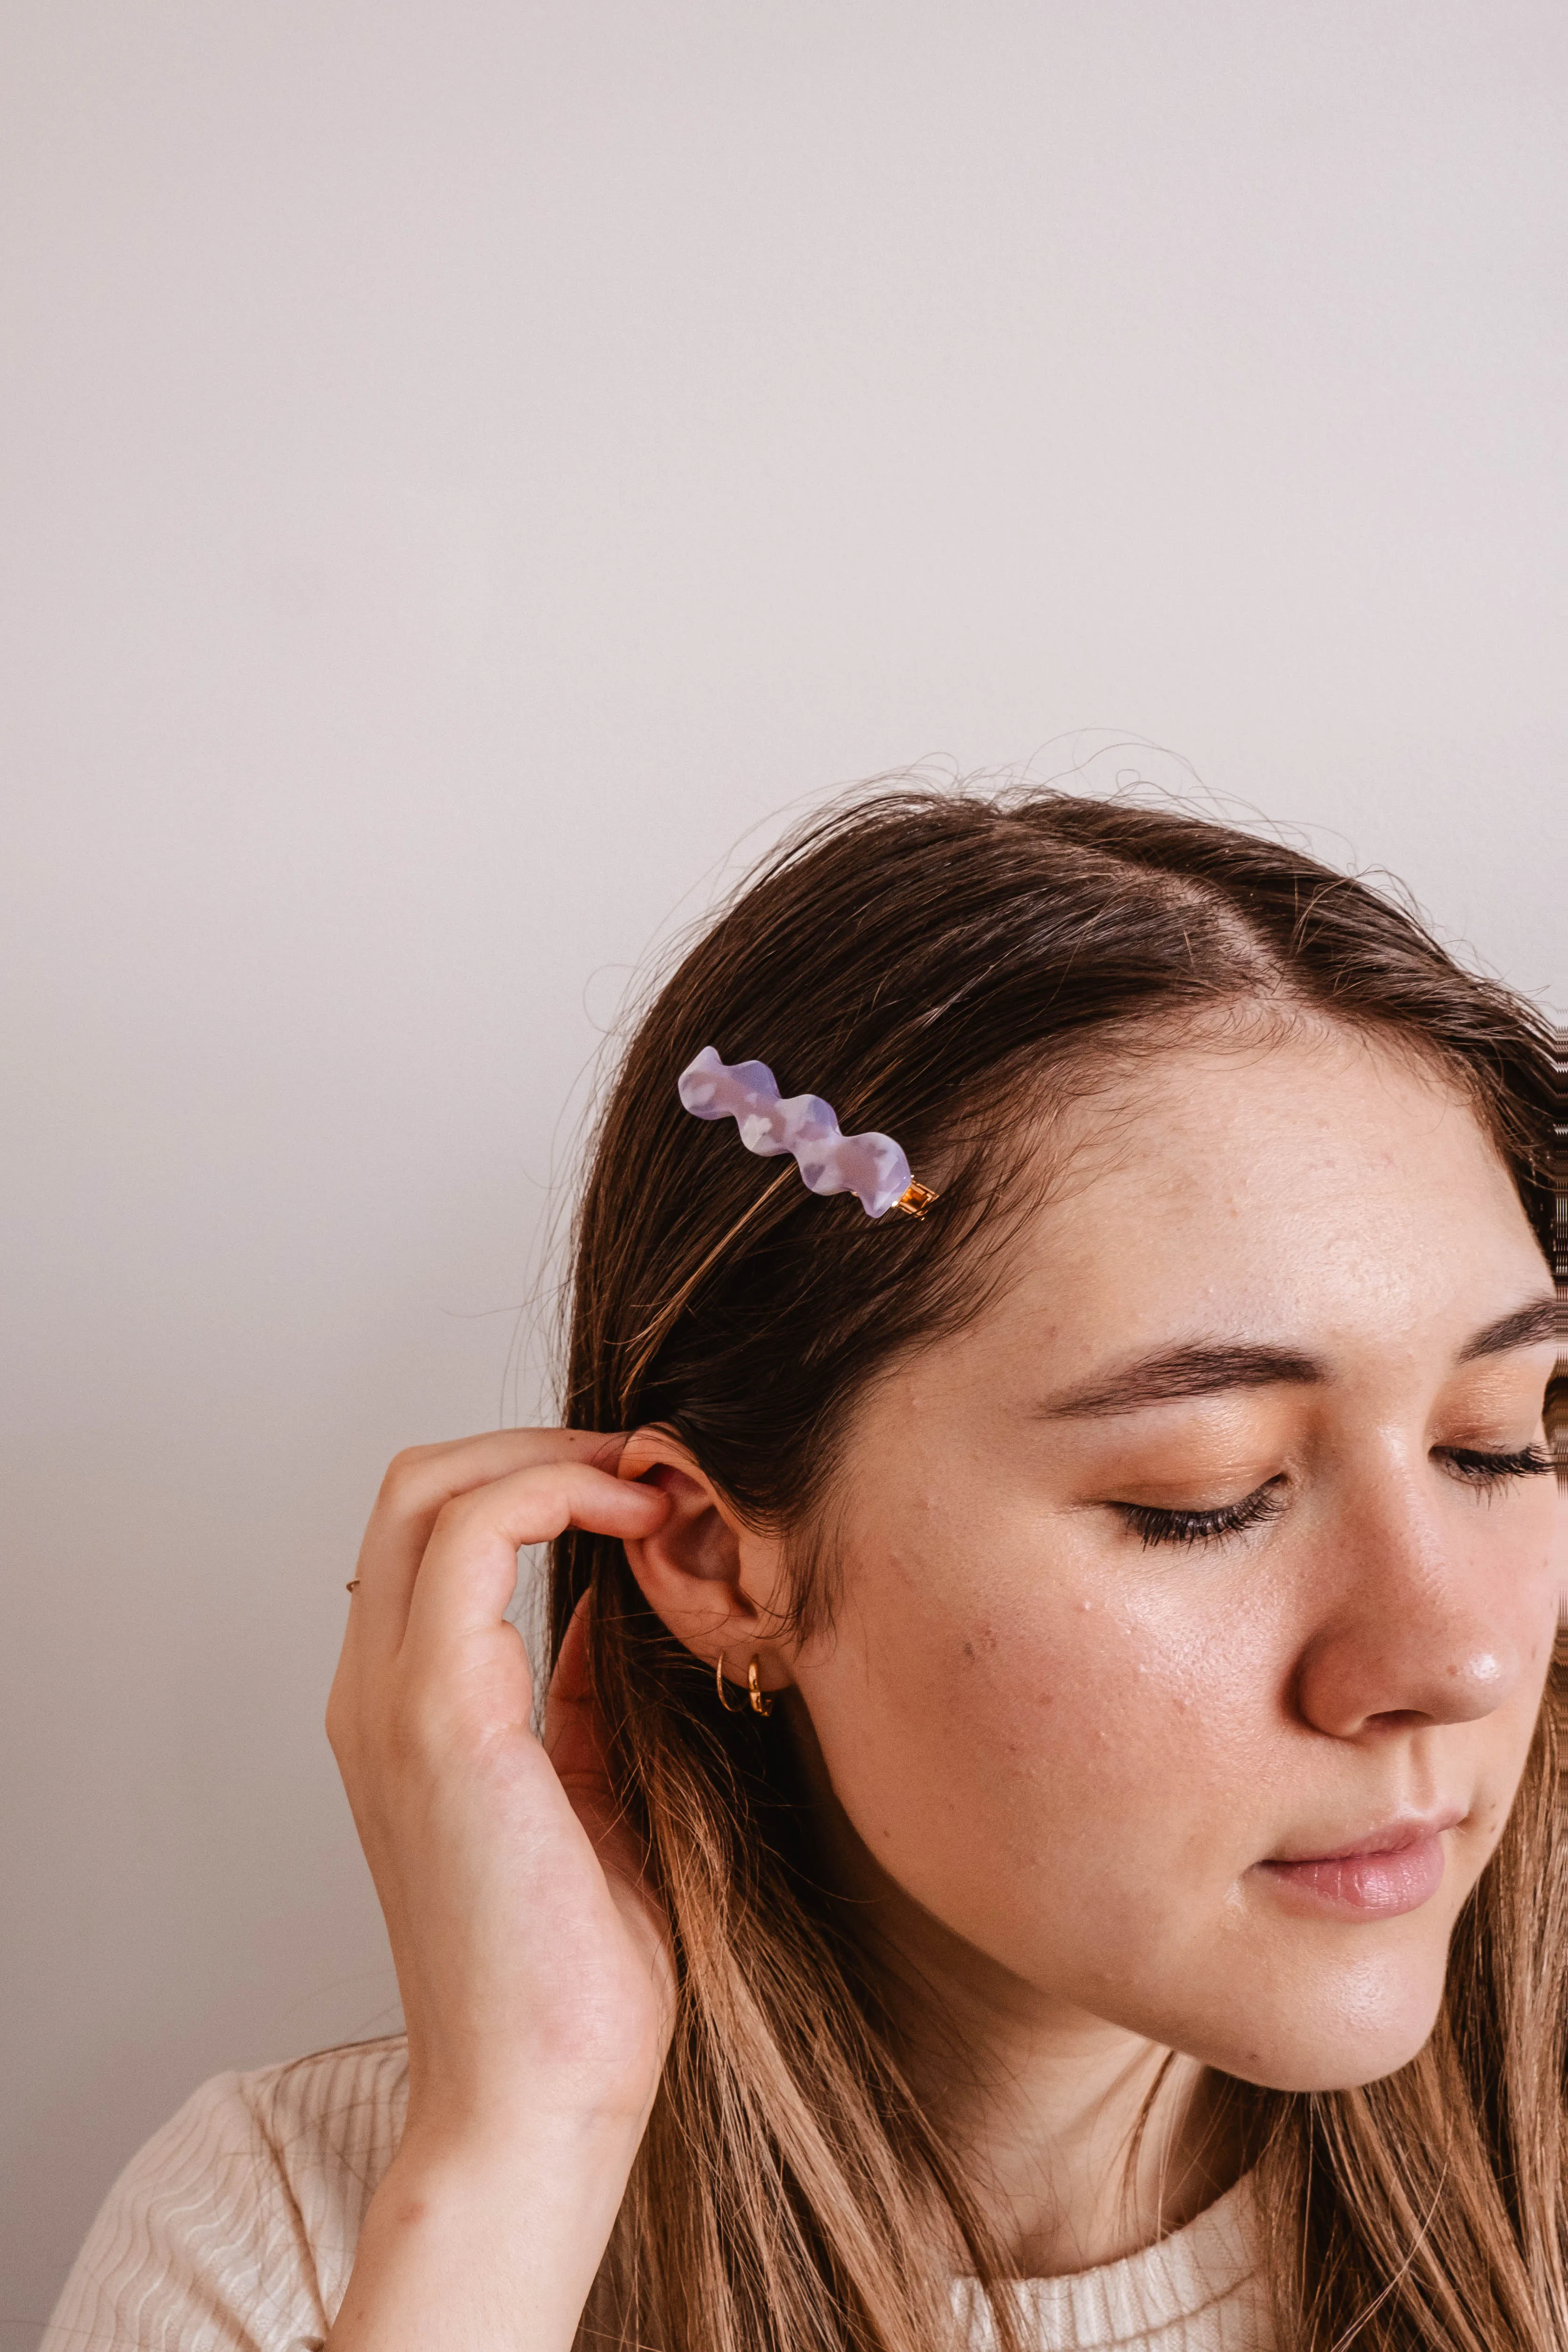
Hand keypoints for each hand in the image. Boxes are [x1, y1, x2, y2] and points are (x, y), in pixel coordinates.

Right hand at [324, 1429, 673, 2348]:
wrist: (541, 2099)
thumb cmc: (572, 1972)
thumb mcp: (585, 1793)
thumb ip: (575, 1697)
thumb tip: (612, 1603)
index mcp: (401, 1714)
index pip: (429, 1530)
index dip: (530, 1477)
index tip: (637, 1489)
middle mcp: (374, 1694)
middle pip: (417, 1482)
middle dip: (536, 1442)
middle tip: (643, 1466)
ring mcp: (394, 1702)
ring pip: (433, 1486)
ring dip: (551, 1455)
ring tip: (651, 1482)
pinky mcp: (442, 1719)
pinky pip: (476, 1537)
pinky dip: (556, 1494)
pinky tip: (640, 1522)